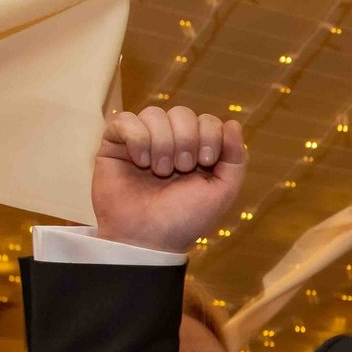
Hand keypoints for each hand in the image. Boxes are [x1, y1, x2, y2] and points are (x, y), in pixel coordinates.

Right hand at [91, 107, 246, 256]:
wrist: (147, 238)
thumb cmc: (185, 218)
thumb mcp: (222, 192)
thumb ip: (235, 158)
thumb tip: (233, 122)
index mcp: (197, 150)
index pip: (207, 120)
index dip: (209, 136)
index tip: (205, 163)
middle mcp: (170, 141)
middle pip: (182, 113)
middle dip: (186, 140)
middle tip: (180, 169)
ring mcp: (142, 139)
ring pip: (154, 114)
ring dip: (162, 143)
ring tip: (160, 171)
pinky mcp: (115, 142)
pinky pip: (126, 120)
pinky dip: (137, 139)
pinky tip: (139, 162)